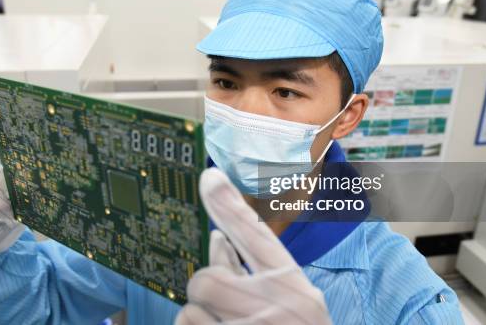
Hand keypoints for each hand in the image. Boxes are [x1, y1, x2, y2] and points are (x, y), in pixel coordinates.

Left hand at [176, 168, 331, 324]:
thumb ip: (253, 270)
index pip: (257, 237)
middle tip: (224, 305)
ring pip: (191, 310)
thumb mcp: (290, 300)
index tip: (210, 177)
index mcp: (294, 287)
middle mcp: (275, 305)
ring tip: (229, 324)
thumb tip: (216, 238)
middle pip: (207, 279)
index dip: (229, 206)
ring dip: (202, 317)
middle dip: (207, 290)